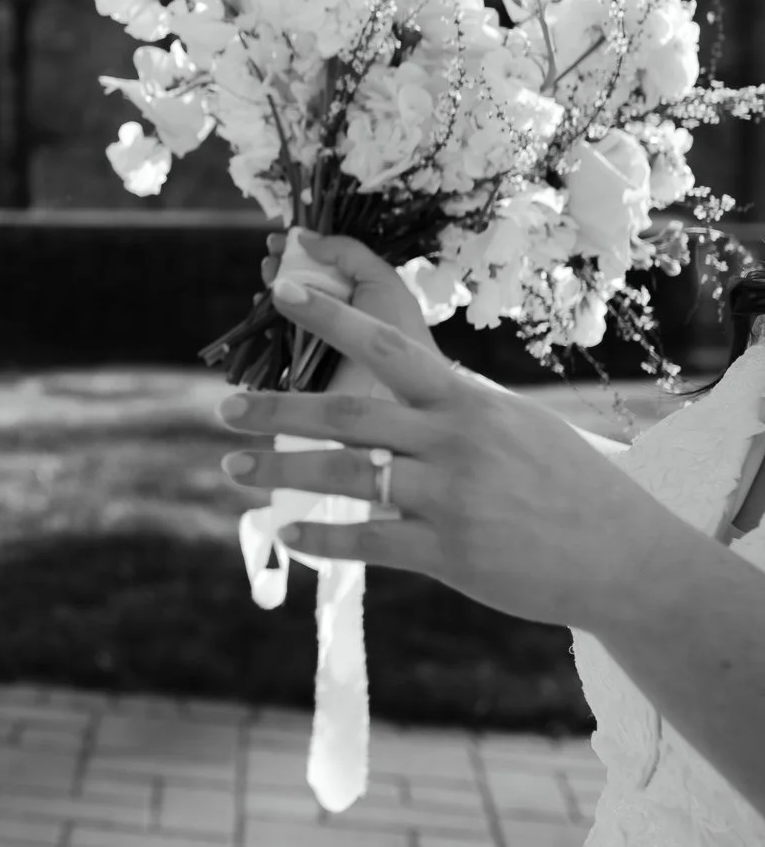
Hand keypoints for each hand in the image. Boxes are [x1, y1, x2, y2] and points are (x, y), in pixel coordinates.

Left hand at [216, 273, 690, 631]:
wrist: (625, 558)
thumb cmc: (563, 482)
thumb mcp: (513, 423)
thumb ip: (451, 405)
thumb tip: (396, 379)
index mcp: (466, 400)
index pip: (388, 344)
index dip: (330, 317)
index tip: (279, 291)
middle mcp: (455, 440)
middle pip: (348, 413)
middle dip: (278, 409)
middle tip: (223, 409)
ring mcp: (453, 497)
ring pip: (347, 476)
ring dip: (282, 471)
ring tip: (233, 468)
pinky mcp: (453, 553)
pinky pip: (372, 541)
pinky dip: (324, 537)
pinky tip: (287, 534)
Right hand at [262, 229, 434, 398]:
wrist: (404, 391)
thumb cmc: (399, 331)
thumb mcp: (381, 281)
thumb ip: (347, 253)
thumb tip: (304, 236)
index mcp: (355, 288)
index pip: (319, 261)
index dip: (296, 247)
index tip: (277, 240)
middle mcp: (334, 309)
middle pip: (297, 280)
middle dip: (279, 266)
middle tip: (268, 259)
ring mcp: (316, 336)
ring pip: (283, 308)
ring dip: (270, 292)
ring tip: (265, 281)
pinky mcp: (300, 363)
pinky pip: (276, 339)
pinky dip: (266, 324)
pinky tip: (263, 311)